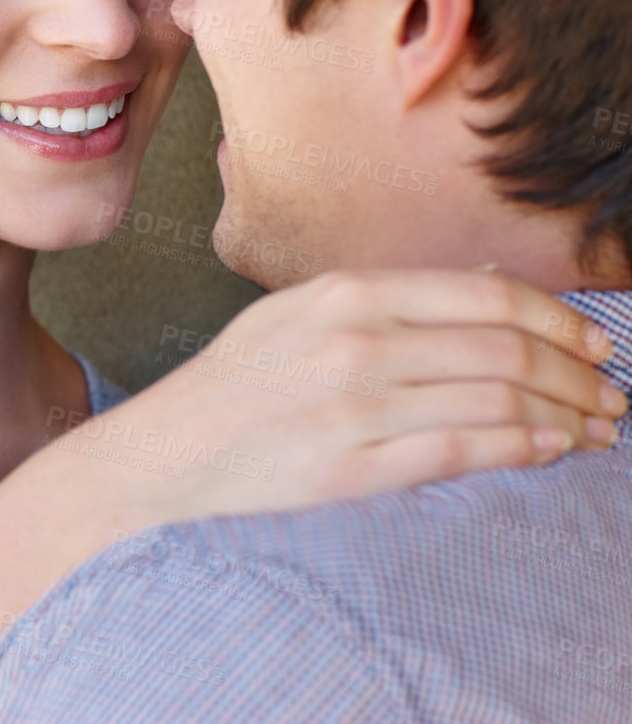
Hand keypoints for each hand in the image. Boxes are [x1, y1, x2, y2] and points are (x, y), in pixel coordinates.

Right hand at [53, 269, 626, 524]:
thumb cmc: (237, 383)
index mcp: (344, 293)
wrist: (165, 450)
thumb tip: (486, 286)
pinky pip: (460, 451)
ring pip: (495, 399)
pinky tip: (547, 450)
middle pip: (504, 348)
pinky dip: (520, 449)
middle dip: (577, 373)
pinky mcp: (348, 467)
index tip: (594, 342)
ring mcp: (351, 405)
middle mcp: (353, 341)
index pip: (484, 295)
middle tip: (611, 394)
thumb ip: (387, 300)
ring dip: (564, 415)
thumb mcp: (301, 314)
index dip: (557, 319)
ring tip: (593, 430)